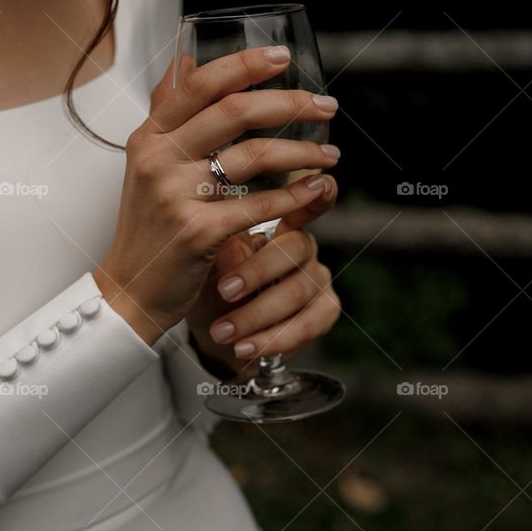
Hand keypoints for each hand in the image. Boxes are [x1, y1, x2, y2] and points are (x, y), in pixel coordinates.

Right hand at [94, 46, 340, 344]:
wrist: (130, 289)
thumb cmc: (148, 227)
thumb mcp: (146, 163)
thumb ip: (166, 113)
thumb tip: (184, 61)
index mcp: (150, 137)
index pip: (200, 84)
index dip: (245, 64)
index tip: (284, 57)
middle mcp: (159, 158)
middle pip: (235, 112)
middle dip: (290, 103)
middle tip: (325, 105)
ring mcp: (176, 194)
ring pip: (254, 155)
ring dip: (302, 152)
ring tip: (330, 154)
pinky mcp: (198, 231)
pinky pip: (258, 205)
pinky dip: (294, 197)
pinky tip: (316, 189)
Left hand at [187, 175, 340, 375]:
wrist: (211, 329)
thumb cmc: (208, 283)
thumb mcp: (206, 257)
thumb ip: (219, 238)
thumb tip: (220, 226)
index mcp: (280, 225)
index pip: (304, 202)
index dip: (315, 194)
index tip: (320, 182)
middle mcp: (304, 248)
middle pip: (294, 248)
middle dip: (256, 272)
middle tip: (224, 290)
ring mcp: (317, 279)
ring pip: (297, 291)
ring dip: (255, 315)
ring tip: (222, 331)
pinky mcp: (324, 312)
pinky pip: (308, 324)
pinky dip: (273, 340)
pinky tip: (245, 348)